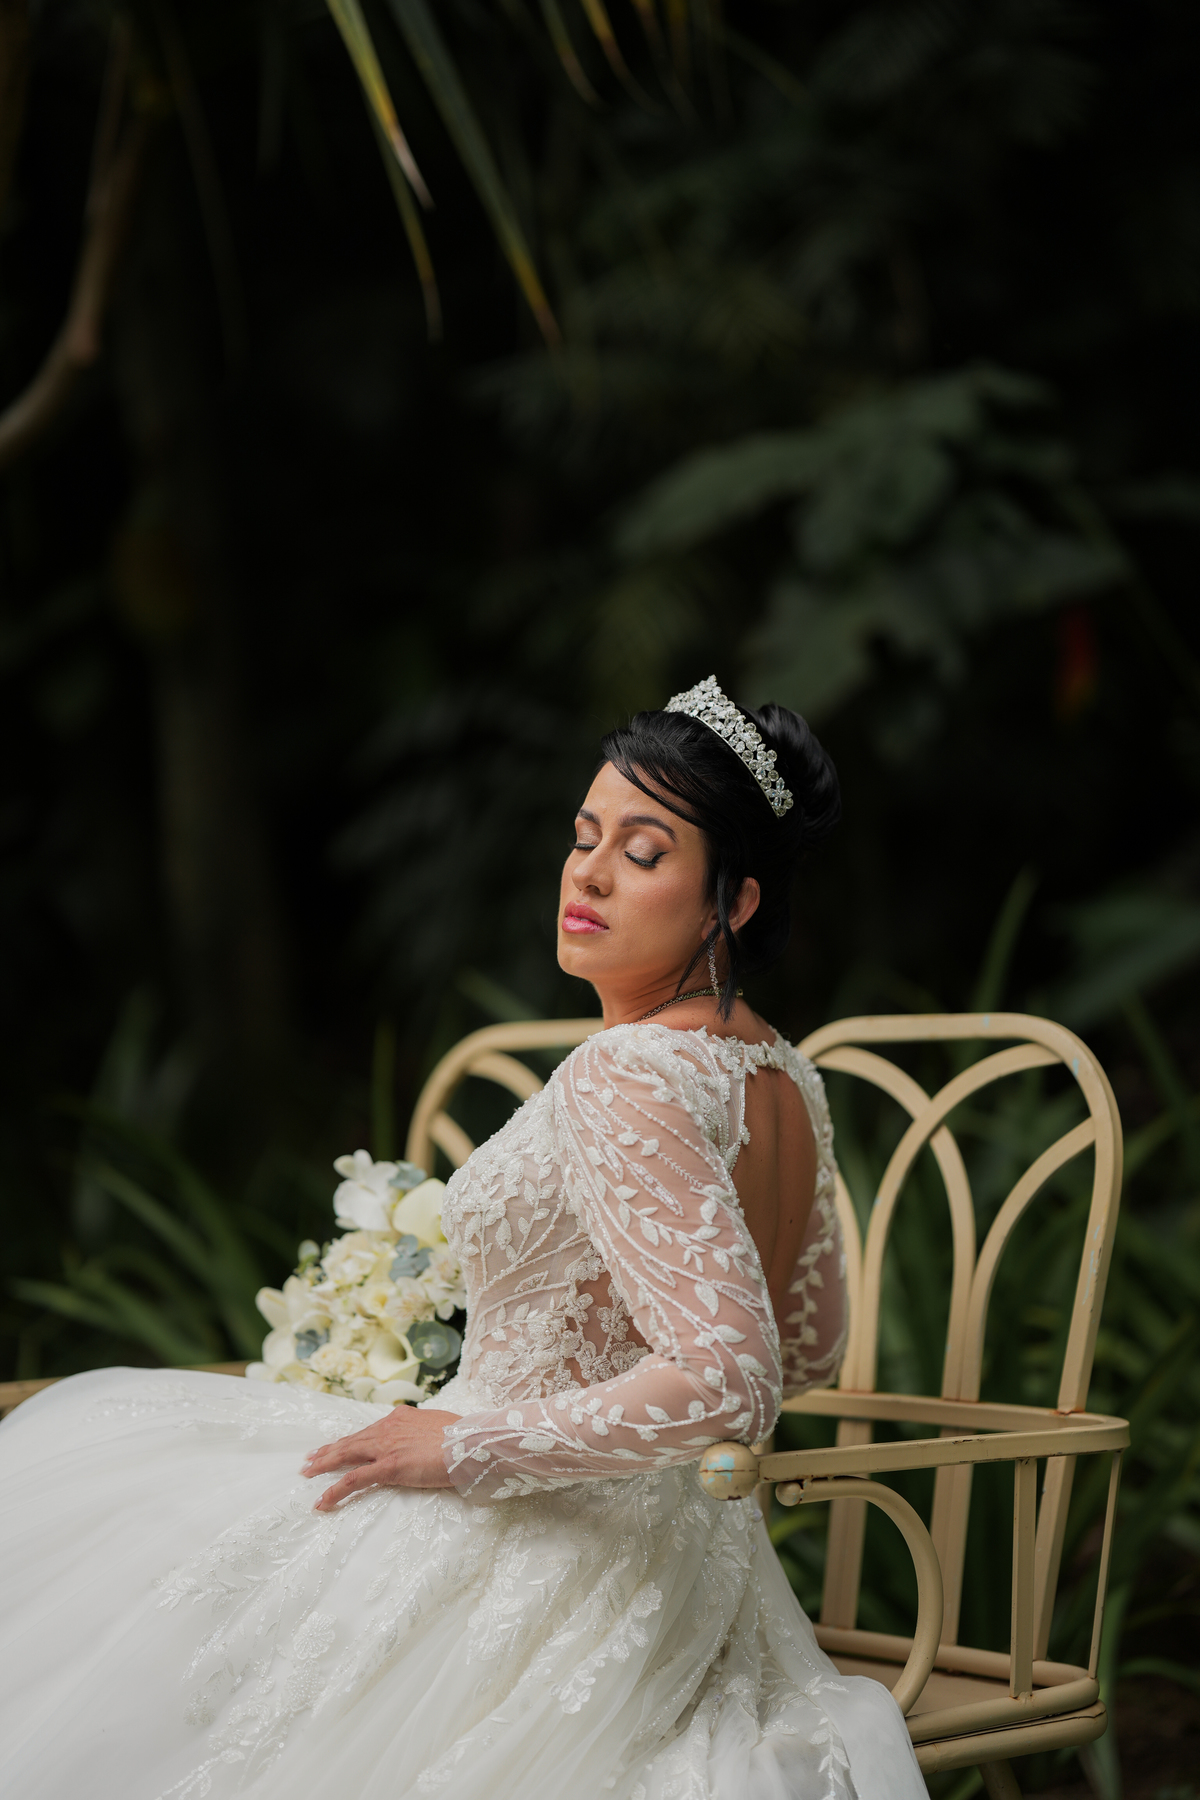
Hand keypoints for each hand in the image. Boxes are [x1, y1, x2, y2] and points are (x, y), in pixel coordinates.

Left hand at [302, 1407, 458, 1509]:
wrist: (471, 1441)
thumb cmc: (463, 1436)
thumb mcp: (440, 1426)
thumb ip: (425, 1430)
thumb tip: (425, 1435)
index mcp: (400, 1418)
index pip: (368, 1431)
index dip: (350, 1439)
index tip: (337, 1445)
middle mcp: (388, 1429)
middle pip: (351, 1440)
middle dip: (328, 1450)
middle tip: (310, 1459)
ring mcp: (386, 1447)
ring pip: (346, 1455)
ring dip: (324, 1465)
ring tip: (307, 1474)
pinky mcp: (389, 1467)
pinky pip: (354, 1479)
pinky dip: (334, 1490)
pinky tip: (322, 1501)